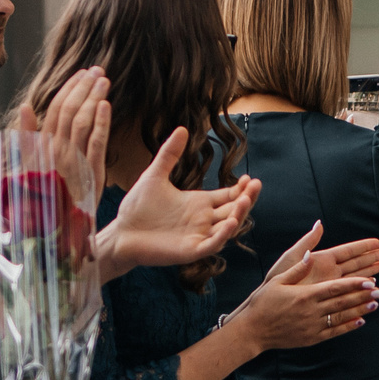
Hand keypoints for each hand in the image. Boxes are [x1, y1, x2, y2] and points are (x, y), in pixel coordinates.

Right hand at [22, 67, 108, 206]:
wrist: (55, 228)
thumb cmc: (45, 195)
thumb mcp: (32, 165)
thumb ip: (29, 136)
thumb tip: (25, 107)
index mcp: (45, 146)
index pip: (57, 109)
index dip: (70, 88)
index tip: (82, 73)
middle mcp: (58, 151)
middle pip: (71, 111)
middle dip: (84, 87)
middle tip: (97, 70)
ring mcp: (75, 161)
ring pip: (83, 122)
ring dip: (94, 98)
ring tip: (104, 81)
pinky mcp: (91, 173)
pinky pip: (96, 144)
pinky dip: (101, 123)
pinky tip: (106, 105)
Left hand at [97, 127, 256, 275]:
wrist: (122, 232)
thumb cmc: (137, 207)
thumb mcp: (155, 175)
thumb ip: (169, 154)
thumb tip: (182, 128)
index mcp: (198, 203)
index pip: (228, 196)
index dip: (241, 189)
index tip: (250, 178)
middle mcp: (203, 220)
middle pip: (233, 210)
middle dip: (247, 199)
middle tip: (256, 185)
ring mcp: (198, 236)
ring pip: (227, 227)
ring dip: (238, 215)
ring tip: (246, 200)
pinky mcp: (190, 251)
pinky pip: (212, 244)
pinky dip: (222, 235)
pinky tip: (230, 221)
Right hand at [224, 223, 378, 351]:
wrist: (253, 330)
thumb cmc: (263, 302)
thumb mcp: (278, 280)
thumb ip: (298, 268)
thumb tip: (313, 254)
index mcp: (305, 295)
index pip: (335, 288)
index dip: (354, 284)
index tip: (369, 280)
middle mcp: (311, 311)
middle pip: (342, 302)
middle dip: (362, 296)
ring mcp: (312, 326)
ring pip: (341, 316)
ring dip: (360, 310)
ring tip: (375, 304)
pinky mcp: (312, 338)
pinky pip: (334, 331)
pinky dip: (348, 326)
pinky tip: (360, 321)